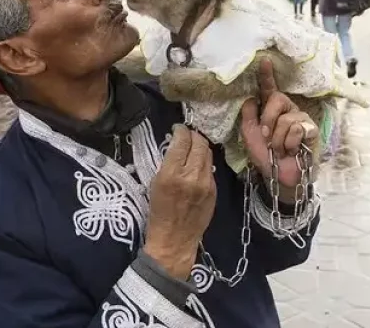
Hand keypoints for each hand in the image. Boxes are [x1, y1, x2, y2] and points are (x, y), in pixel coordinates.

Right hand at [144, 125, 215, 280]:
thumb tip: (176, 145)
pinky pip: (210, 170)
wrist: (174, 241)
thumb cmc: (158, 213)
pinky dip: (204, 163)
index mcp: (172, 174)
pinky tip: (197, 166)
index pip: (182, 141)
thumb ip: (168, 163)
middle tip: (187, 136)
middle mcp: (192, 176)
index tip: (177, 129)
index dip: (181, 130)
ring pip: (208, 154)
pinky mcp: (214, 192)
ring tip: (193, 148)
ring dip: (201, 147)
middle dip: (193, 135)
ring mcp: (206, 184)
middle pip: (199, 144)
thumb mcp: (155, 184)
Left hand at [240, 59, 318, 201]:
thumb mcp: (250, 135)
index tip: (263, 60)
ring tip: (280, 149)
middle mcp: (287, 110)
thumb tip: (249, 98)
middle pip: (277, 99)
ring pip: (286, 118)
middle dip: (268, 120)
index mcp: (271, 109)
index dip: (266, 75)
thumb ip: (248, 115)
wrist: (278, 176)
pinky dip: (289, 143)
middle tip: (266, 137)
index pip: (268, 89)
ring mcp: (301, 119)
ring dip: (278, 139)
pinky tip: (292, 150)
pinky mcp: (311, 130)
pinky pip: (297, 129)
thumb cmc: (265, 156)